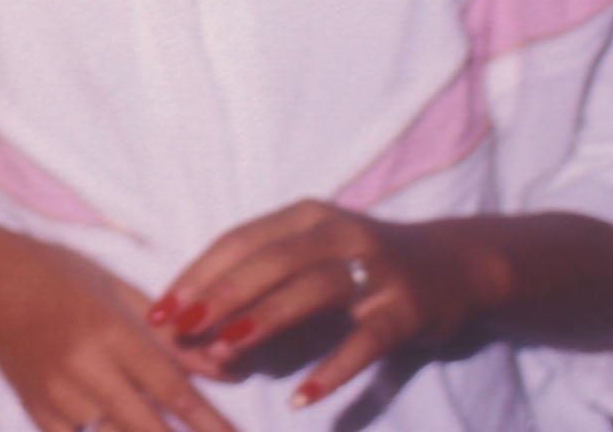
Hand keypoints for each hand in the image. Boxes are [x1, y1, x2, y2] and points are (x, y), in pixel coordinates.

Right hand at [0, 226, 234, 431]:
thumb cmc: (57, 273)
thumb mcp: (117, 290)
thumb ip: (170, 336)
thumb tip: (222, 368)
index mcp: (110, 330)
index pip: (170, 388)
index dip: (208, 421)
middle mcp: (84, 367)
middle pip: (146, 425)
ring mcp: (57, 393)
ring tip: (156, 427)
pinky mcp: (36, 410)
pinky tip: (113, 428)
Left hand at [155, 201, 486, 411]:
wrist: (453, 265)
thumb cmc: (361, 263)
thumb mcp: (311, 255)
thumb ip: (260, 280)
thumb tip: (194, 321)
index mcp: (305, 216)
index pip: (239, 240)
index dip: (196, 274)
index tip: (159, 309)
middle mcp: (338, 233)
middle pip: (268, 261)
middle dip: (218, 295)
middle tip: (180, 329)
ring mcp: (375, 269)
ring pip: (311, 291)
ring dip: (264, 321)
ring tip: (226, 351)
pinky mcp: (406, 309)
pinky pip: (365, 341)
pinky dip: (332, 369)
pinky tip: (301, 397)